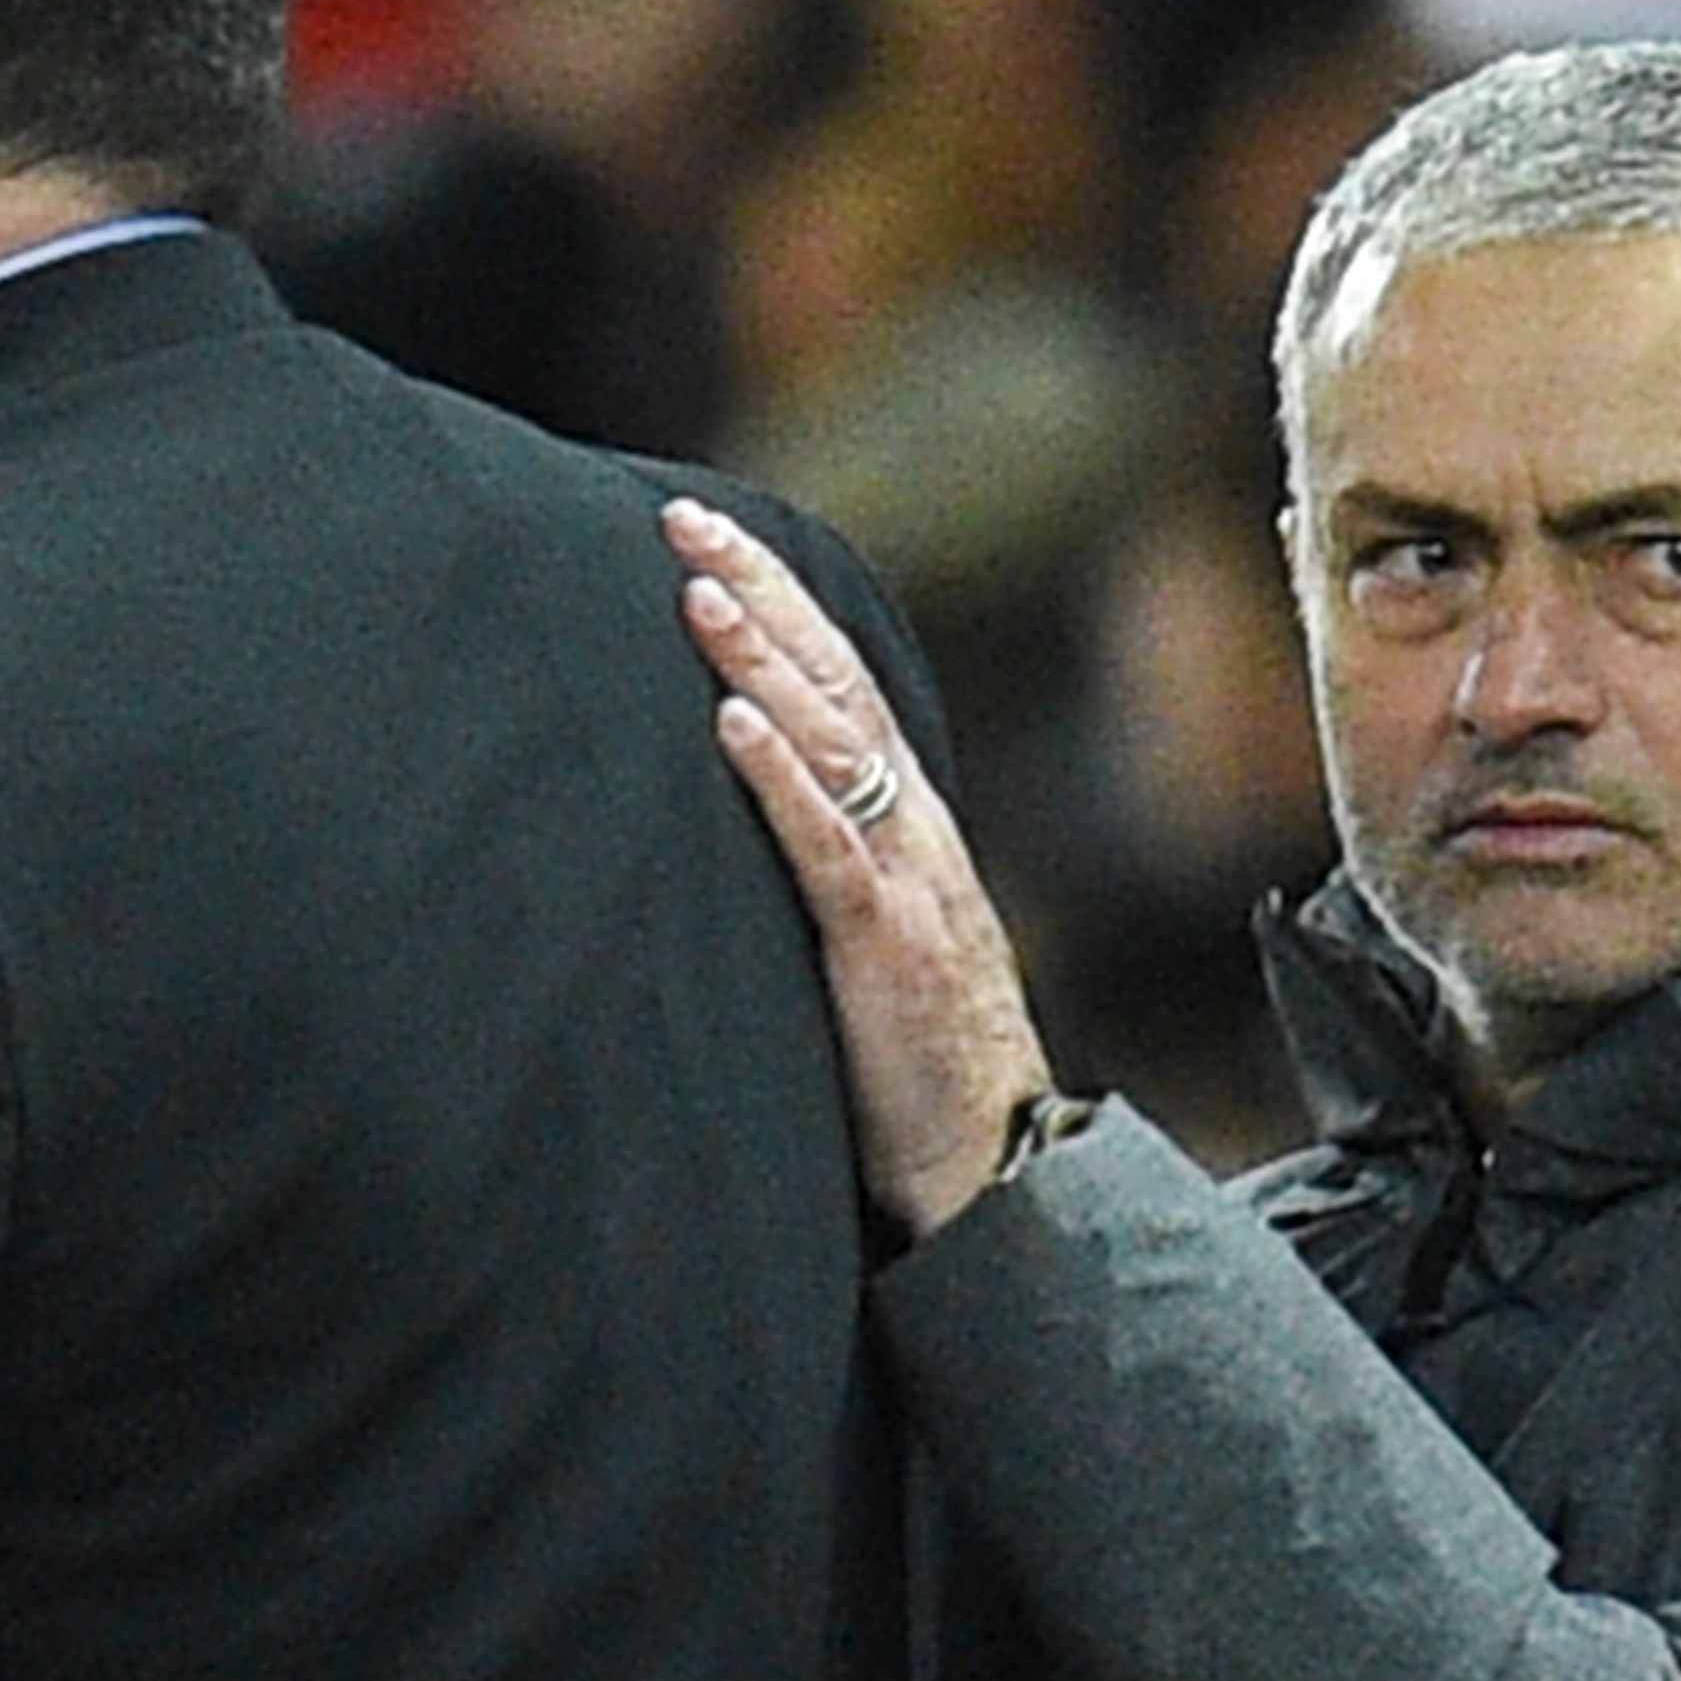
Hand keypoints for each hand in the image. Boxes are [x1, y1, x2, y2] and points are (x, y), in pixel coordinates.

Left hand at [666, 499, 1060, 1240]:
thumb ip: (831, 870)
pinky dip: (779, 780)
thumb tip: (752, 814)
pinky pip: (827, 849)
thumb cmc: (923, 1065)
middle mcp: (915, 832)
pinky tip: (730, 726)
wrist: (998, 1163)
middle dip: (758, 592)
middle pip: (835, 683)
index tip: (707, 541)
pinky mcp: (885, 946)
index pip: (841, 686)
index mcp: (909, 826)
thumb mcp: (876, 942)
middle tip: (682, 517)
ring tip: (696, 594)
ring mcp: (907, 883)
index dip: (776, 606)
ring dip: (760, 662)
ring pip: (832, 744)